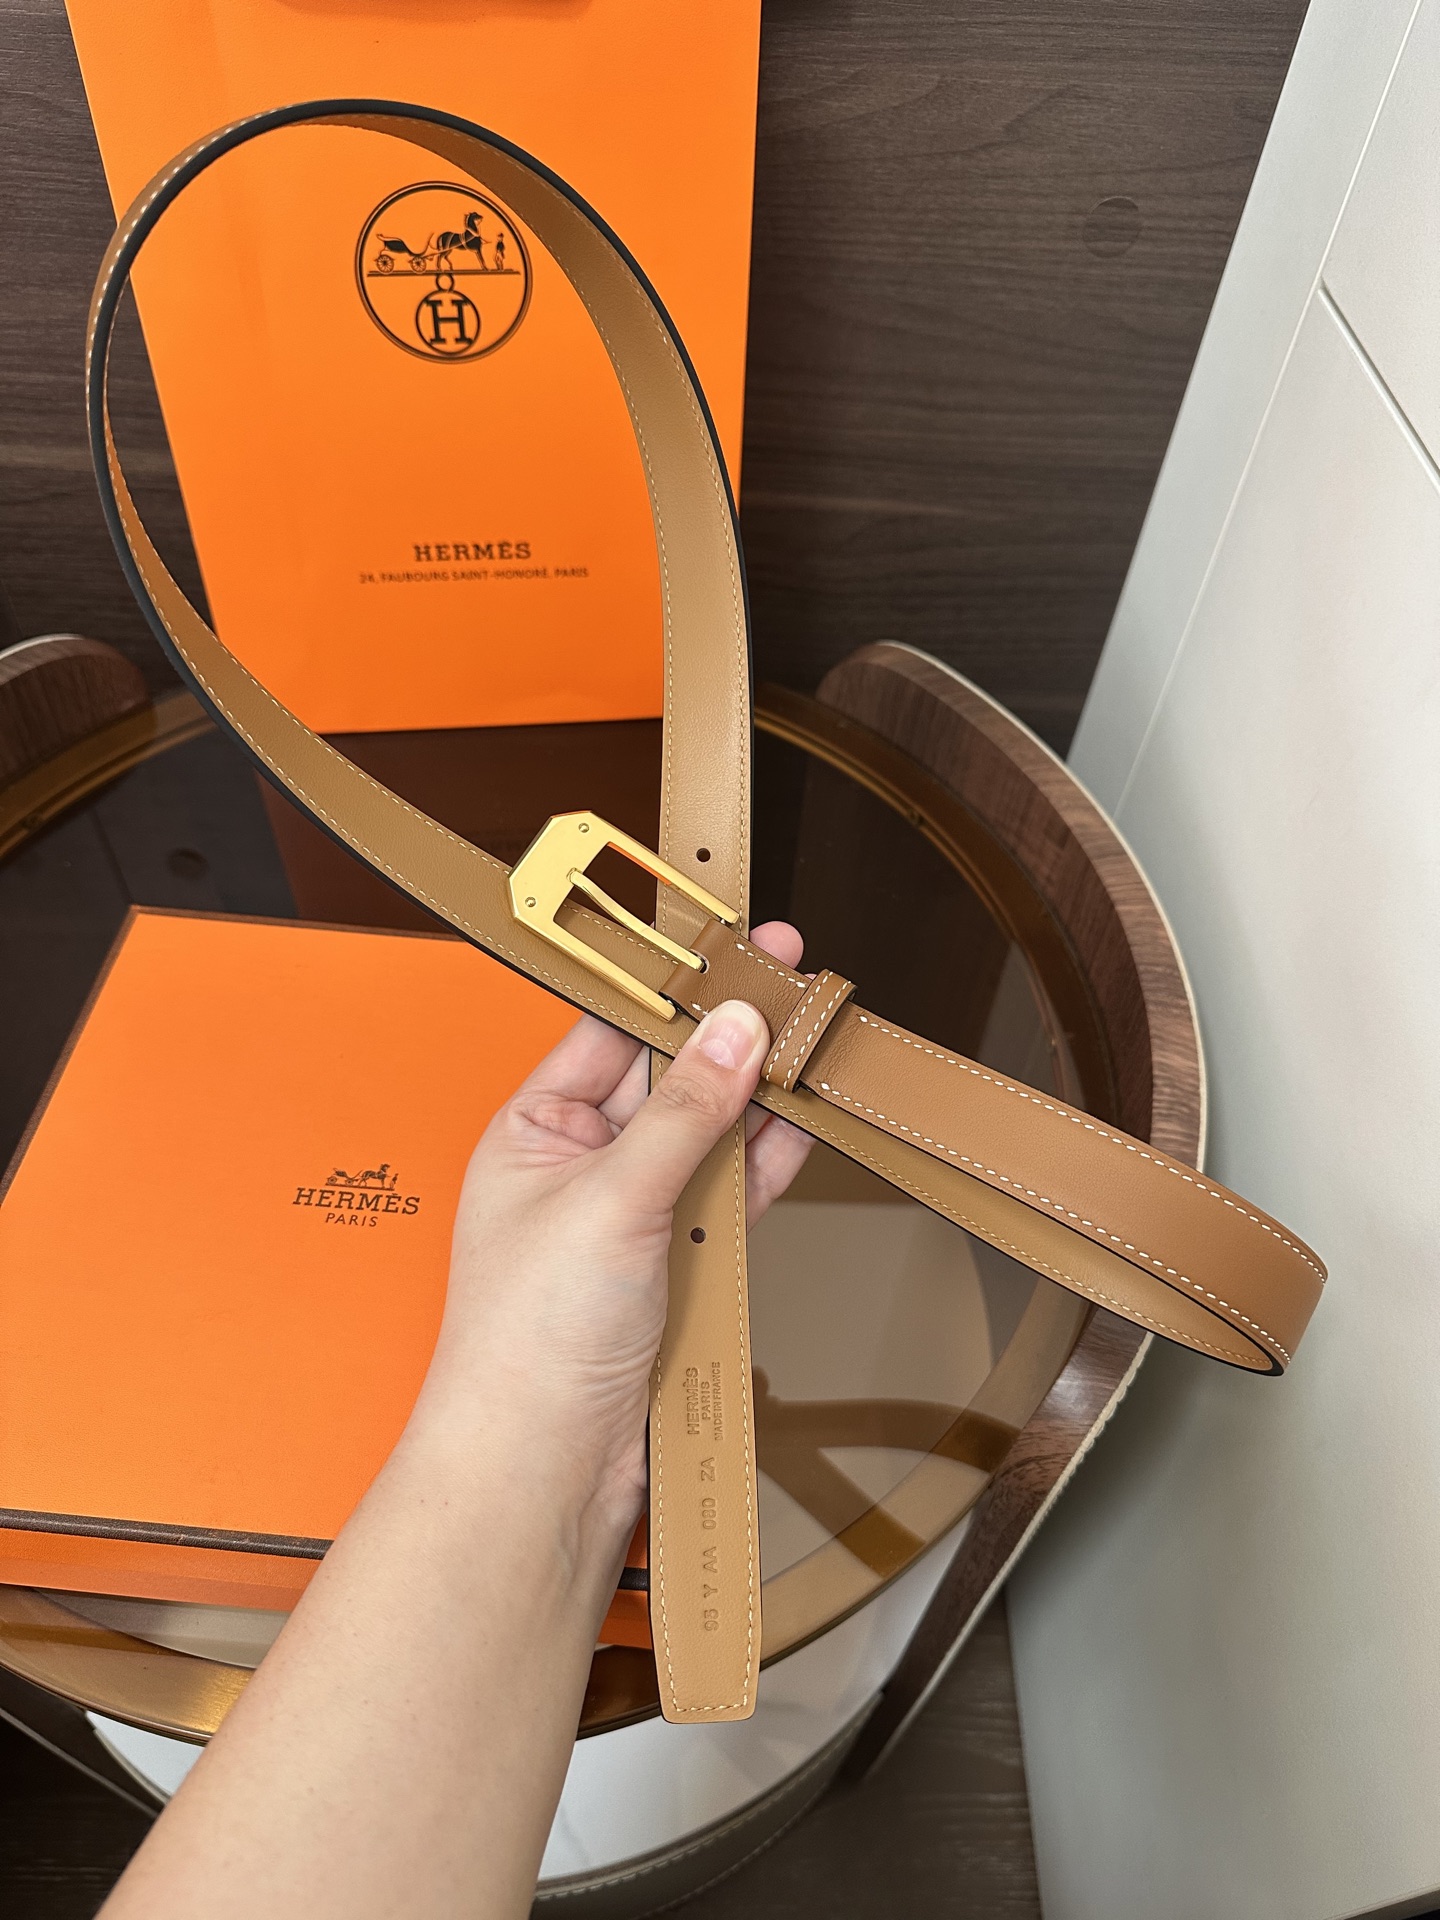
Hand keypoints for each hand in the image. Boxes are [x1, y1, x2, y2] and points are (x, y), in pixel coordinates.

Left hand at [413, 921, 811, 1548]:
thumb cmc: (527, 1341)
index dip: (670, 986)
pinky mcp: (677, 1265)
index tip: (726, 946)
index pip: (607, 1032)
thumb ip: (682, 1113)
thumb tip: (732, 1030)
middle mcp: (580, 1165)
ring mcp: (632, 1215)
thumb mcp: (609, 1200)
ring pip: (710, 1133)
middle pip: (667, 1076)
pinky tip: (806, 1116)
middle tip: (789, 974)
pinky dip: (770, 1160)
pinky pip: (733, 1195)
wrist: (544, 1469)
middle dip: (727, 1032)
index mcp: (533, 1131)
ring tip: (815, 1032)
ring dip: (758, 1092)